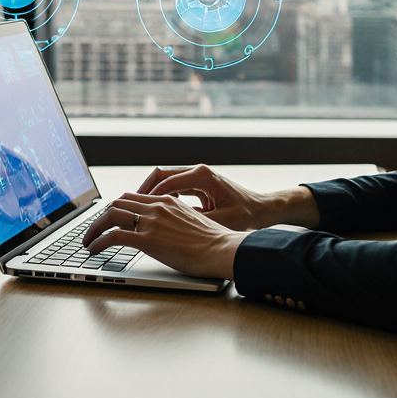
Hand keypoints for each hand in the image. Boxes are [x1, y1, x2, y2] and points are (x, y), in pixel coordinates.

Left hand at [82, 193, 249, 279]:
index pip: (132, 197)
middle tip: (93, 228)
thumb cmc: (215, 242)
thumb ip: (175, 220)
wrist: (224, 249)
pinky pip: (112, 236)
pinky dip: (98, 241)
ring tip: (87, 240)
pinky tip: (94, 249)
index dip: (116, 206)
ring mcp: (150, 222)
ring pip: (110, 216)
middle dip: (100, 215)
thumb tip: (164, 230)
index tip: (108, 217)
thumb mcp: (192, 222)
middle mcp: (156, 207)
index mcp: (167, 201)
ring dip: (94, 228)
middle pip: (117, 203)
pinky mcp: (147, 239)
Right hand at [138, 165, 318, 229]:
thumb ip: (193, 221)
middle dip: (143, 191)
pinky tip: (156, 210)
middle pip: (160, 174)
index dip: (147, 197)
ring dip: (151, 192)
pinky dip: (162, 195)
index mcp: (202, 177)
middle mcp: (198, 171)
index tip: (134, 209)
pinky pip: (174, 185)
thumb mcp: (220, 222)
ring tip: (139, 210)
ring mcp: (198, 175)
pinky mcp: (199, 182)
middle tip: (129, 207)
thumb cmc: (248, 218)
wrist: (267, 210)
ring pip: (165, 178)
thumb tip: (168, 226)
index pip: (165, 182)